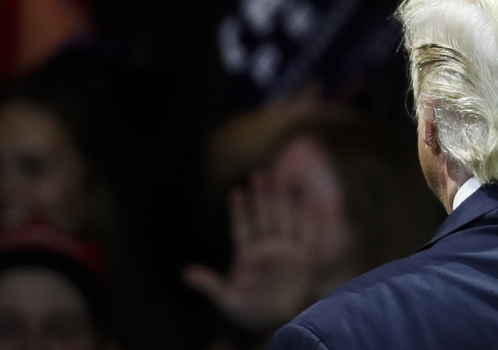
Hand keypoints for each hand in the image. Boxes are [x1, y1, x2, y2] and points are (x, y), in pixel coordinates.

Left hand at [183, 171, 350, 334]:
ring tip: (284, 178)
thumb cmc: (248, 312)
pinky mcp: (305, 260)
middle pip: (265, 216)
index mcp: (247, 254)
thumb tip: (185, 273)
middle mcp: (268, 247)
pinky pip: (309, 237)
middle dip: (262, 195)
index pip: (243, 227)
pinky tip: (312, 206)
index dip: (239, 210)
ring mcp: (286, 251)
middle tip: (258, 173)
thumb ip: (209, 285)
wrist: (276, 324)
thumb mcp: (226, 300)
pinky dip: (312, 223)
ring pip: (285, 219)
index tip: (236, 191)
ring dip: (284, 200)